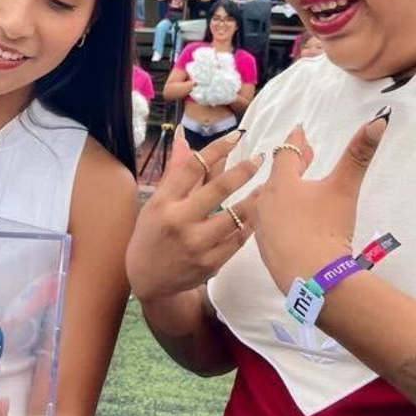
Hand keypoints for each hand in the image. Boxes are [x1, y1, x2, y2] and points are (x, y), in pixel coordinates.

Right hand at [126, 129, 262, 303]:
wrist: (149, 280)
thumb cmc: (152, 235)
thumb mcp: (156, 202)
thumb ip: (175, 172)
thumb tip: (184, 138)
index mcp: (164, 204)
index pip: (192, 168)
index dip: (217, 149)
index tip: (236, 136)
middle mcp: (179, 223)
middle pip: (218, 189)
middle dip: (243, 170)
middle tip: (260, 158)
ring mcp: (196, 245)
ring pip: (235, 216)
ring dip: (254, 198)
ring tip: (266, 186)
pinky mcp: (210, 264)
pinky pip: (238, 239)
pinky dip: (250, 223)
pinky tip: (259, 212)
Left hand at [252, 116, 387, 294]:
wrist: (311, 278)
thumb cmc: (327, 227)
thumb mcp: (345, 188)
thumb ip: (359, 153)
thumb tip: (380, 118)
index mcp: (281, 183)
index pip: (286, 154)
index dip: (296, 142)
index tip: (299, 132)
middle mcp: (265, 202)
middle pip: (276, 177)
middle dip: (293, 165)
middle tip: (306, 155)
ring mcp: (262, 227)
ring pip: (269, 201)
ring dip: (283, 191)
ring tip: (294, 188)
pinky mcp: (265, 250)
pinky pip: (269, 224)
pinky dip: (279, 216)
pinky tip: (288, 222)